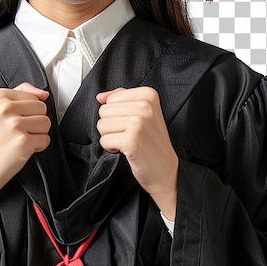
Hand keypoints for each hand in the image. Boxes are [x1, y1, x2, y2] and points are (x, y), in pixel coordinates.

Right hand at [0, 82, 50, 228]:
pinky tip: (22, 149)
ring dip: (38, 134)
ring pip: (46, 122)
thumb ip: (22, 94)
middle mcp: (5, 109)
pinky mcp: (23, 141)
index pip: (33, 95)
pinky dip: (38, 147)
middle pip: (41, 108)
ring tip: (20, 139)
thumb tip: (44, 94)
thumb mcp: (0, 110)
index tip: (14, 120)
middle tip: (18, 131)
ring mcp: (14, 125)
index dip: (28, 111)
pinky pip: (46, 139)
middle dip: (35, 121)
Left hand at [96, 87, 177, 220]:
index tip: (132, 124)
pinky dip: (111, 148)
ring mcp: (138, 123)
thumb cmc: (152, 142)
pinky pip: (104, 140)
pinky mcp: (131, 140)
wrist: (166, 170)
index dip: (116, 114)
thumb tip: (100, 97)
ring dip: (110, 137)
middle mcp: (145, 106)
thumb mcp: (144, 113)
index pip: (111, 99)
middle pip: (104, 111)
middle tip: (129, 134)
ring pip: (102, 124)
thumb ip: (122, 98)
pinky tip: (126, 150)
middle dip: (111, 126)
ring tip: (128, 141)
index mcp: (148, 95)